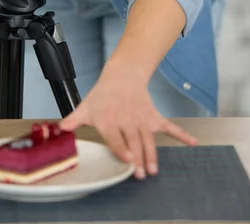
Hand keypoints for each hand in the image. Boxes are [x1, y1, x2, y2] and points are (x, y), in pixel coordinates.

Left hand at [59, 58, 197, 179]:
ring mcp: (142, 118)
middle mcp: (127, 120)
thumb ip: (72, 120)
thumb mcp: (85, 107)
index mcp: (109, 120)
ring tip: (154, 169)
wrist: (122, 75)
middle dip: (139, 158)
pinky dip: (181, 134)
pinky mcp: (153, 116)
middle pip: (134, 141)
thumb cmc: (102, 94)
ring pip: (148, 139)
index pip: (116, 137)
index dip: (123, 149)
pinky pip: (169, 126)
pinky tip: (192, 143)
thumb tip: (57, 130)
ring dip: (153, 154)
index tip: (129, 161)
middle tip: (143, 174)